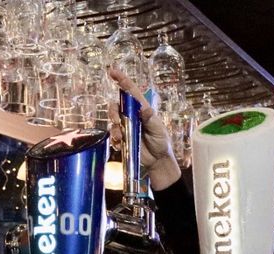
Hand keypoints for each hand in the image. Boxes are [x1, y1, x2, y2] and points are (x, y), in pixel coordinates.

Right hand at [107, 67, 181, 189]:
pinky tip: (120, 145)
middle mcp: (132, 116)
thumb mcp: (159, 130)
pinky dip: (115, 140)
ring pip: (112, 122)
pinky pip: (113, 136)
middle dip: (112, 111)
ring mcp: (126, 127)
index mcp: (142, 109)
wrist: (158, 160)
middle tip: (118, 121)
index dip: (122, 80)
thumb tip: (145, 109)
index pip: (131, 91)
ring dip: (114, 129)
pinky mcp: (122, 139)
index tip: (112, 71)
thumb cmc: (161, 142)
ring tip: (120, 137)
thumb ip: (151, 120)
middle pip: (116, 106)